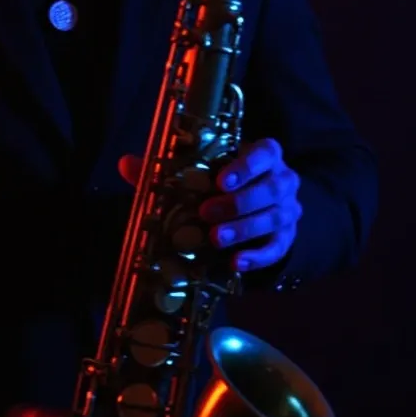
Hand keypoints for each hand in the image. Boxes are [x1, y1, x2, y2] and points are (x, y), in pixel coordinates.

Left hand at [116, 137, 301, 272]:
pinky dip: (257, 257)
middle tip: (206, 213)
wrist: (258, 209)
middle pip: (271, 189)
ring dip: (244, 229)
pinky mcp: (287, 238)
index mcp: (265, 155)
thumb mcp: (203, 172)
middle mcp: (283, 180)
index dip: (246, 166)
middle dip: (238, 203)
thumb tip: (127, 163)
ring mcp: (289, 210)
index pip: (265, 153)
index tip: (220, 181)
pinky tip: (236, 263)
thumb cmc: (224, 184)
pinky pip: (278, 248)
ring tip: (215, 239)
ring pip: (274, 218)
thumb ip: (168, 168)